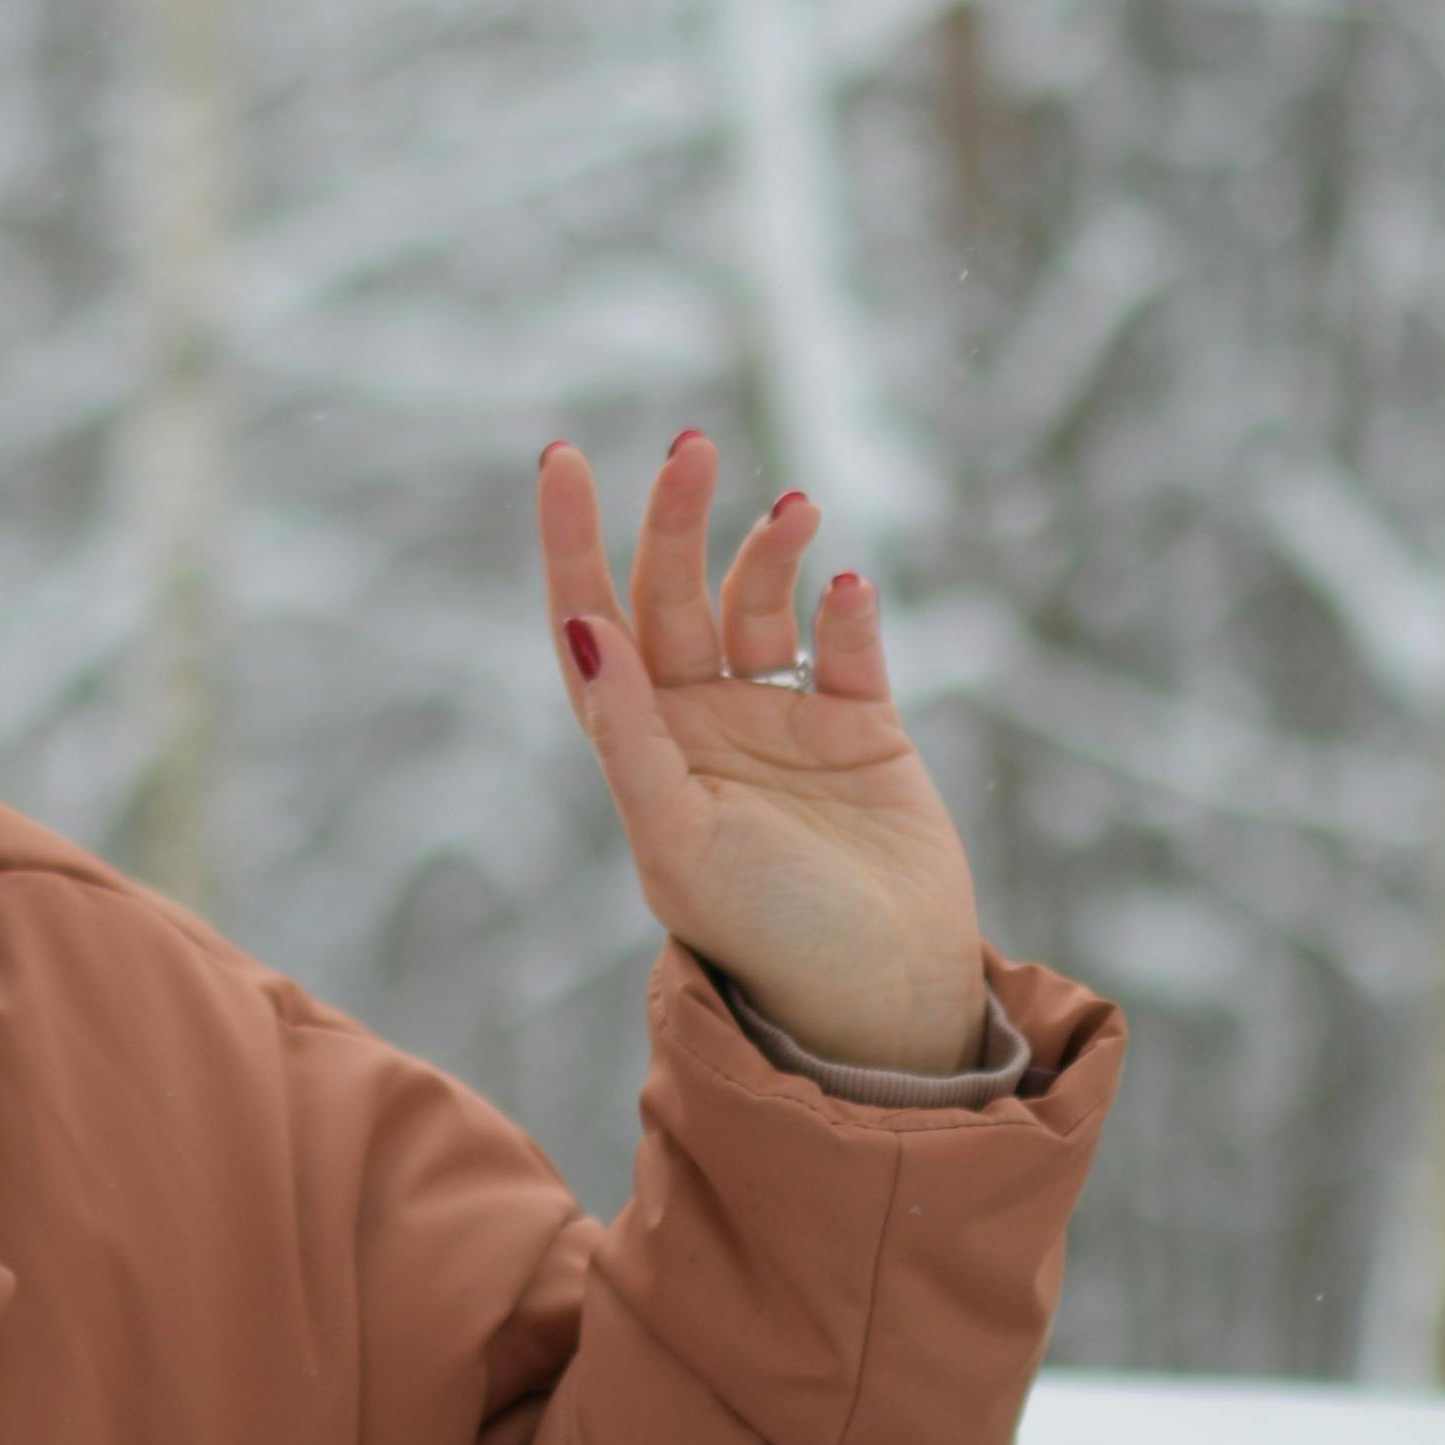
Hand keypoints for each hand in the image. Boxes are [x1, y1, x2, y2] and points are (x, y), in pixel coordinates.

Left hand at [536, 431, 991, 1080]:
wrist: (881, 995)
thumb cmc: (763, 933)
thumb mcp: (677, 840)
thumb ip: (629, 737)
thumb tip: (584, 627)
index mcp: (639, 746)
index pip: (589, 624)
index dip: (570, 544)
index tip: (562, 459)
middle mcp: (701, 720)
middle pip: (674, 590)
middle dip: (677, 518)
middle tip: (693, 449)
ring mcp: (781, 718)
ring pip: (760, 600)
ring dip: (768, 549)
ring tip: (795, 510)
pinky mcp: (862, 722)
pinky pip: (845, 641)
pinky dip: (845, 605)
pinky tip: (847, 586)